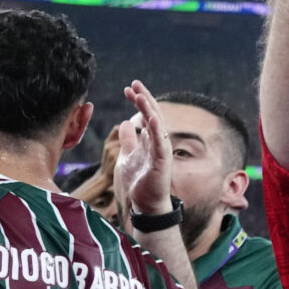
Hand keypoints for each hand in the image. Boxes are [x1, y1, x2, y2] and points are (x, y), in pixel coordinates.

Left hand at [112, 82, 174, 218]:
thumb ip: (129, 140)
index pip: (147, 115)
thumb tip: (126, 122)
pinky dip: (156, 130)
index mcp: (150, 140)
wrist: (146, 205)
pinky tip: (150, 117)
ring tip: (140, 95)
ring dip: (149, 110)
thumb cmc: (139, 182)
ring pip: (157, 126)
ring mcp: (162, 152)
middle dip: (144, 99)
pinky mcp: (162, 163)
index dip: (139, 101)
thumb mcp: (128, 156)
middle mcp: (159, 143)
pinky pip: (160, 143)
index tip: (129, 88)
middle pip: (153, 115)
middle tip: (134, 84)